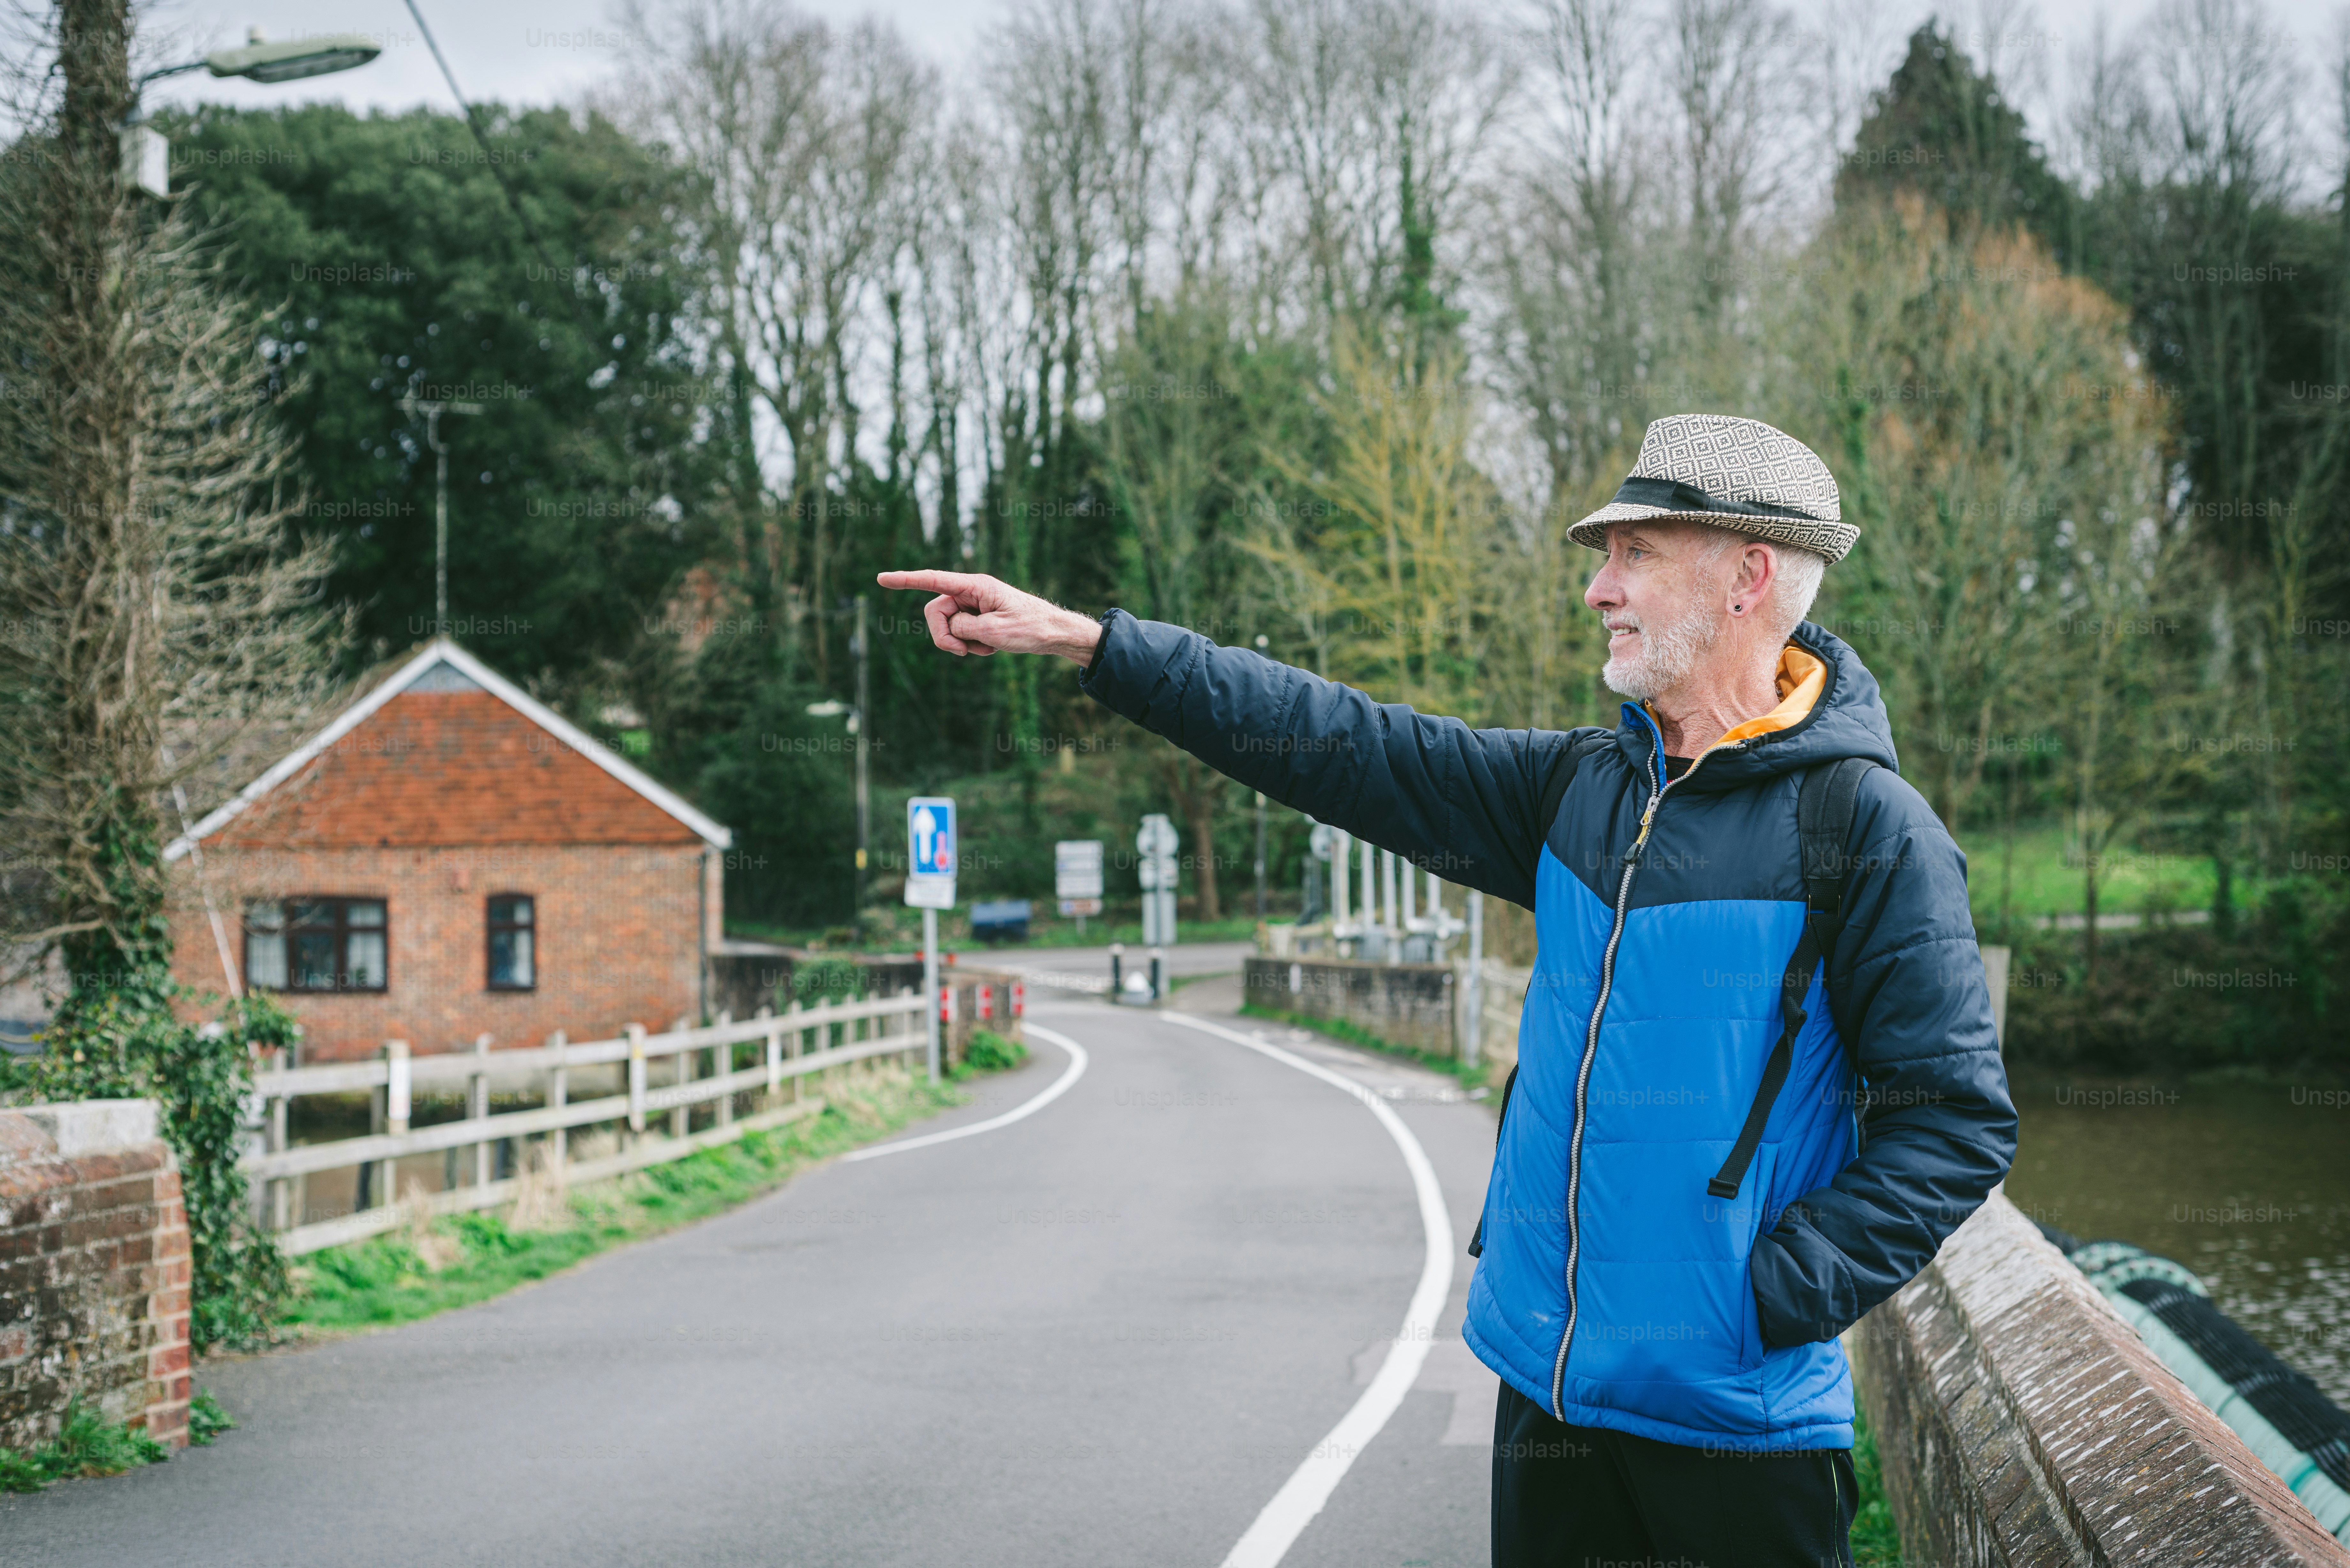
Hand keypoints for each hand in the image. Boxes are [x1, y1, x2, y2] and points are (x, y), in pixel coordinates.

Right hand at [874, 570, 1104, 663]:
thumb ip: (963, 628)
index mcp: (975, 586)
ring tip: (988, 647)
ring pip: (948, 628)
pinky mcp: (979, 621)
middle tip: (963, 652)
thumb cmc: (1030, 627)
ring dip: (964, 644)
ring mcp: (974, 607)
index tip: (881, 578)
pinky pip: (962, 636)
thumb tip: (950, 627)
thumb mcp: (994, 631)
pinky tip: (994, 647)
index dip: (905, 580)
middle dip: (943, 635)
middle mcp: (971, 593)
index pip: (933, 580)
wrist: (1055, 634)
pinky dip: (975, 647)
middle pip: (936, 612)